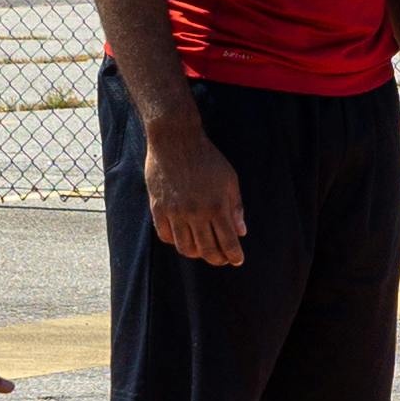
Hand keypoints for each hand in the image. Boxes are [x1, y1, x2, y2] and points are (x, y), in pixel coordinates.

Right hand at [137, 106, 247, 267]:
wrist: (176, 140)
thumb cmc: (207, 158)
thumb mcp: (230, 179)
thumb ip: (236, 207)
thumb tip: (241, 231)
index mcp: (217, 206)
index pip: (228, 242)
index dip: (234, 255)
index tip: (237, 260)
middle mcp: (195, 213)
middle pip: (207, 250)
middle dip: (218, 259)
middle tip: (222, 259)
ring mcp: (175, 212)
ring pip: (185, 247)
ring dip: (197, 253)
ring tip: (203, 250)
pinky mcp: (158, 208)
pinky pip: (166, 236)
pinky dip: (176, 242)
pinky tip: (183, 238)